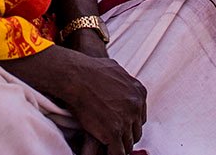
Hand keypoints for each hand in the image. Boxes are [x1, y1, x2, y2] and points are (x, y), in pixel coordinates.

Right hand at [1, 46, 145, 154]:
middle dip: (125, 134)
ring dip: (118, 145)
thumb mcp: (115, 69)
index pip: (140, 117)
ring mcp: (126, 120)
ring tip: (108, 145)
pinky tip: (106, 151)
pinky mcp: (114, 132)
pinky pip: (118, 152)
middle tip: (113, 137)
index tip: (120, 126)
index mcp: (139, 92)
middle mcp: (136, 106)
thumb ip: (124, 81)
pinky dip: (112, 154)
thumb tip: (125, 84)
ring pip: (128, 144)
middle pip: (136, 131)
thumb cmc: (89, 70)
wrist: (75, 75)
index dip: (129, 123)